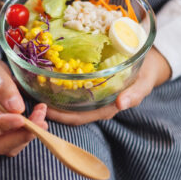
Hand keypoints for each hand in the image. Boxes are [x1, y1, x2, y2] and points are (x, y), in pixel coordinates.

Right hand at [0, 50, 48, 156]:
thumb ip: (3, 87)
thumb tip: (17, 108)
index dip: (0, 125)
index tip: (21, 118)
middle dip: (20, 136)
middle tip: (41, 123)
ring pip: (8, 147)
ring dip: (28, 135)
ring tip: (41, 113)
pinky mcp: (0, 136)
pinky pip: (15, 142)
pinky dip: (29, 133)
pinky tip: (38, 116)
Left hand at [46, 47, 171, 124]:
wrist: (149, 61)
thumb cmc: (145, 72)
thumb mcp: (143, 82)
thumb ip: (134, 93)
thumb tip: (121, 104)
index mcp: (106, 108)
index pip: (78, 118)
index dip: (61, 117)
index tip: (44, 110)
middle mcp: (95, 104)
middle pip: (68, 112)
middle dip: (50, 108)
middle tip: (32, 97)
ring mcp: (92, 95)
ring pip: (68, 101)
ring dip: (52, 97)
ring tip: (34, 87)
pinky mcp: (89, 84)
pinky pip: (71, 88)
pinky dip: (59, 85)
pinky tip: (48, 75)